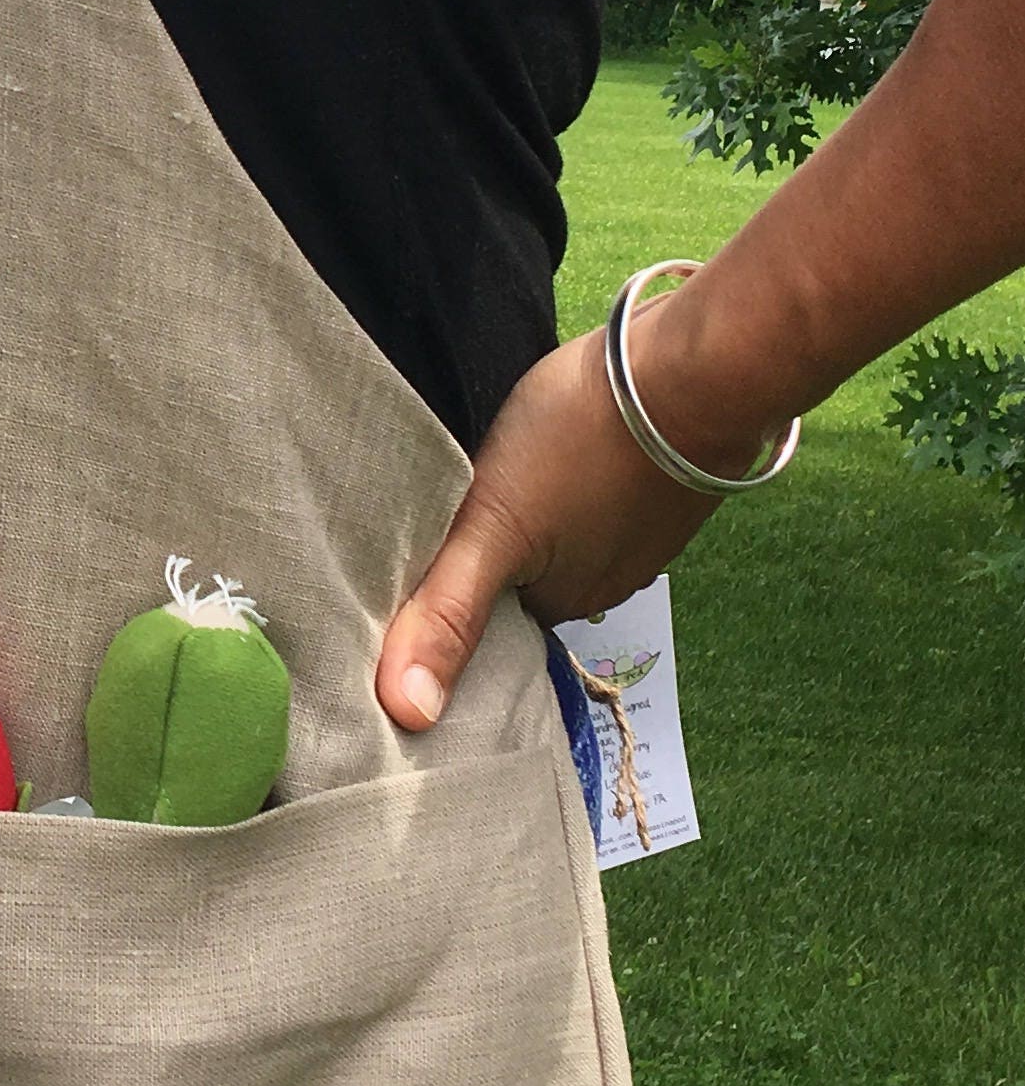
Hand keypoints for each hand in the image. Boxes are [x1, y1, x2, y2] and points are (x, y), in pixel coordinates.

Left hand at [375, 308, 749, 732]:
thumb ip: (450, 613)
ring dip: (516, 516)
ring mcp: (633, 526)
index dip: (441, 604)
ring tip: (460, 483)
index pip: (486, 624)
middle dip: (474, 560)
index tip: (391, 582)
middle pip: (517, 579)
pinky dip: (554, 480)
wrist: (695, 369)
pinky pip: (583, 491)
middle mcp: (604, 577)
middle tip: (413, 524)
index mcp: (563, 600)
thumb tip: (410, 716)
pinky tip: (527, 449)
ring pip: (552, 534)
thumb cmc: (585, 444)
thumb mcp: (496, 528)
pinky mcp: (645, 473)